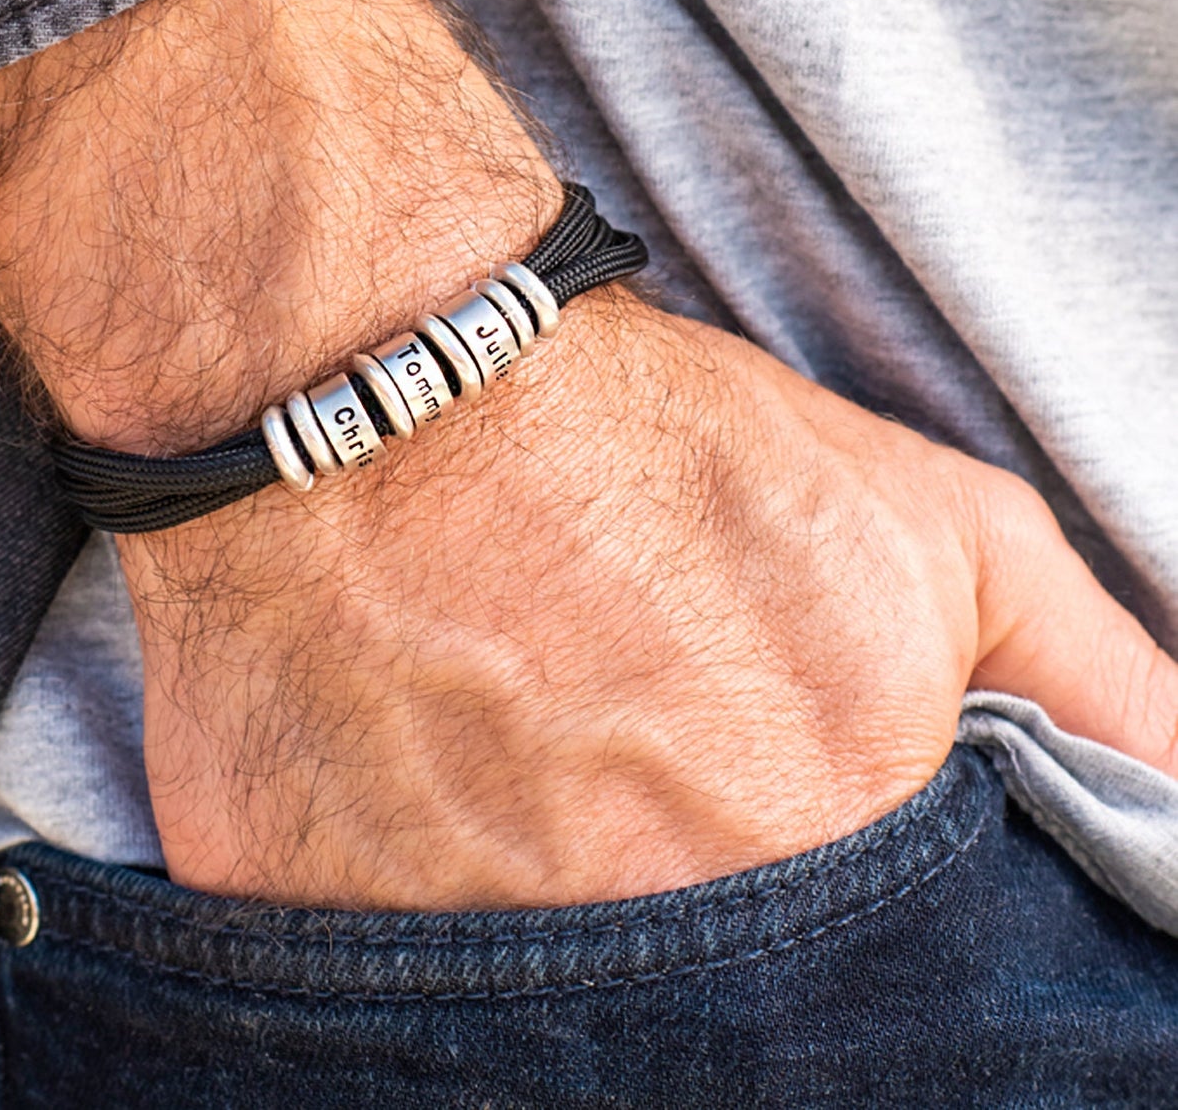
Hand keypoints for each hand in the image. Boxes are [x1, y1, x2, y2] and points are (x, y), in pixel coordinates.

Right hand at [0, 0, 1177, 911]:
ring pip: (538, 1006)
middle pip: (700, 1017)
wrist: (390, 380)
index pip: (872, 1014)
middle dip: (689, 904)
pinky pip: (388, 970)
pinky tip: (421, 776)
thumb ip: (1094, 690)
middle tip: (636, 784)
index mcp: (809, 864)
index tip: (767, 851)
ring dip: (552, 902)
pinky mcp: (302, 926)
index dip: (822, 933)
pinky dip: (418, 896)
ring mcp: (448, 949)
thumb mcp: (936, 531)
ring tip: (530, 763)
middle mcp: (633, 939)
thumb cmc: (658, 442)